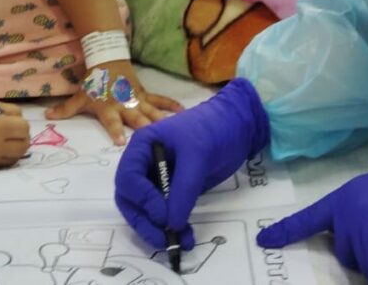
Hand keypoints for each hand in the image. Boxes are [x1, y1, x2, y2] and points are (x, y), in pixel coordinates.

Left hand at [45, 60, 182, 144]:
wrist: (108, 58)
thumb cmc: (94, 81)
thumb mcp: (79, 95)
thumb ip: (65, 109)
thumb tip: (46, 116)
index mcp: (108, 108)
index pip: (111, 122)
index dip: (116, 131)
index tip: (122, 141)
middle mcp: (124, 105)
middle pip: (136, 117)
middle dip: (145, 127)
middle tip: (154, 138)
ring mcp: (136, 99)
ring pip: (151, 111)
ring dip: (161, 120)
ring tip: (174, 129)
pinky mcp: (145, 94)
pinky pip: (160, 99)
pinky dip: (171, 104)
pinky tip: (182, 112)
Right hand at [115, 78, 269, 248]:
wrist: (238, 126)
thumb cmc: (213, 129)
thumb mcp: (197, 155)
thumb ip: (183, 189)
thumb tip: (171, 224)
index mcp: (143, 146)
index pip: (129, 178)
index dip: (141, 199)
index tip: (162, 215)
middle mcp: (145, 164)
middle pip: (132, 200)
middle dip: (145, 221)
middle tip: (163, 239)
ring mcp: (158, 178)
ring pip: (147, 211)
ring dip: (159, 229)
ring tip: (180, 241)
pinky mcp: (174, 190)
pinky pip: (166, 212)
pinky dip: (173, 226)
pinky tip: (186, 236)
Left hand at [257, 160, 367, 284]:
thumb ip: (363, 213)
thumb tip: (352, 236)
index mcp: (349, 198)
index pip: (311, 218)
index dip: (286, 232)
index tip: (264, 241)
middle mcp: (349, 220)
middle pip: (345, 253)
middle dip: (365, 253)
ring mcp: (365, 243)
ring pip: (366, 270)